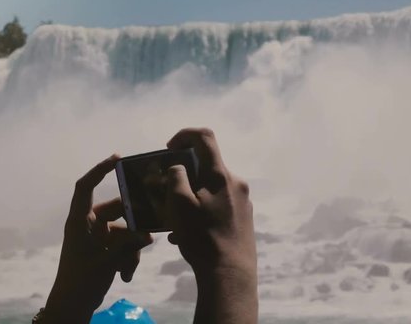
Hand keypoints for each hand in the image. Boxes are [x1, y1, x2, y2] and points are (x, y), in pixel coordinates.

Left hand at [45, 154, 152, 323]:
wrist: (73, 306)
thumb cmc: (80, 280)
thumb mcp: (106, 262)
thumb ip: (128, 245)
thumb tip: (148, 234)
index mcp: (79, 220)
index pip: (85, 187)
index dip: (99, 170)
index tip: (118, 158)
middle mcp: (88, 223)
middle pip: (117, 211)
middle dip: (134, 224)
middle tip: (151, 229)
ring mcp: (98, 236)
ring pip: (125, 231)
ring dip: (131, 249)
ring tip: (129, 268)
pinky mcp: (105, 247)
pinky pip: (124, 244)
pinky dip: (128, 258)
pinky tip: (126, 274)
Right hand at [165, 128, 257, 323]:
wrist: (230, 274)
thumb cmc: (202, 238)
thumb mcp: (179, 205)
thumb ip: (175, 178)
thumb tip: (178, 167)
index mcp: (221, 175)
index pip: (204, 137)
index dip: (184, 135)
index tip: (169, 149)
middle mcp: (236, 183)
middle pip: (206, 166)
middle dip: (183, 175)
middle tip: (166, 192)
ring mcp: (242, 201)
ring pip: (210, 188)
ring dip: (190, 197)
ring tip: (174, 220)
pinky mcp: (243, 218)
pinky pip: (218, 205)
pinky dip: (200, 211)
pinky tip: (185, 234)